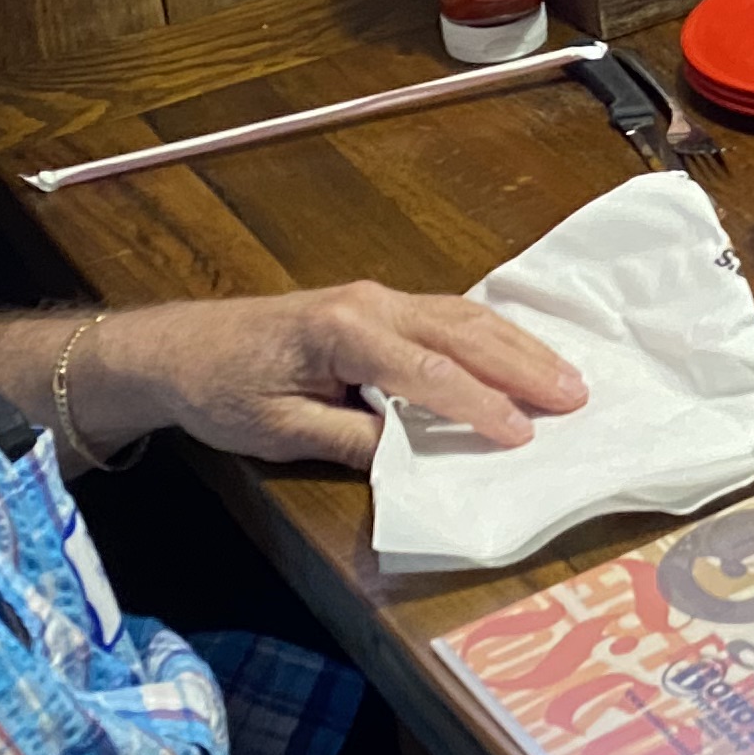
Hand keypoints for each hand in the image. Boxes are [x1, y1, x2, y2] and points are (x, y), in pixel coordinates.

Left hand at [85, 282, 587, 469]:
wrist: (176, 348)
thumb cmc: (221, 391)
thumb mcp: (279, 430)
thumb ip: (350, 438)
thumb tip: (411, 455)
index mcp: (345, 333)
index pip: (430, 373)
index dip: (480, 406)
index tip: (522, 435)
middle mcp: (371, 305)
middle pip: (464, 332)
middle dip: (523, 365)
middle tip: (576, 397)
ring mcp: (378, 299)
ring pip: (465, 316)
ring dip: (519, 347)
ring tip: (566, 377)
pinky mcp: (377, 305)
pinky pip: (449, 315)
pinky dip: (493, 335)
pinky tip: (522, 352)